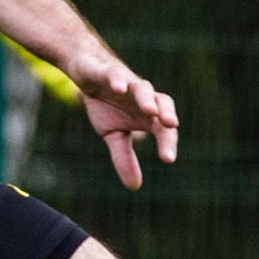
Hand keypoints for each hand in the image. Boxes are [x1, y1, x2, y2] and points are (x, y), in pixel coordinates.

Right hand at [68, 51, 176, 190]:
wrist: (87, 73)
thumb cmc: (107, 104)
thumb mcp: (114, 135)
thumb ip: (124, 158)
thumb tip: (135, 187)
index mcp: (148, 115)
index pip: (164, 129)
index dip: (167, 142)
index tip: (167, 159)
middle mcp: (143, 98)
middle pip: (163, 102)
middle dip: (167, 114)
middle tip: (170, 125)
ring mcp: (128, 84)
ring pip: (143, 87)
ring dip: (147, 98)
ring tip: (149, 110)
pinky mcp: (109, 72)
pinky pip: (116, 75)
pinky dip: (118, 80)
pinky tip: (120, 88)